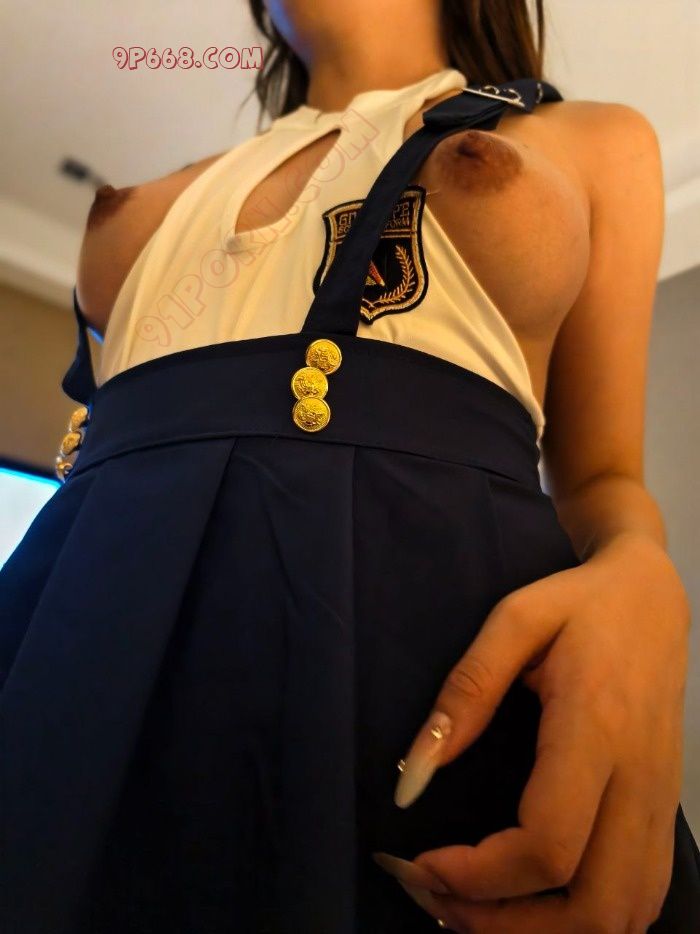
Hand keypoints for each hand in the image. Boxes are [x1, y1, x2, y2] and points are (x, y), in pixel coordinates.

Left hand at [373, 532, 690, 932]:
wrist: (653, 598)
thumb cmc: (579, 605)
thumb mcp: (514, 622)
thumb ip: (464, 693)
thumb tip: (415, 778)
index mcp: (596, 729)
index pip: (549, 842)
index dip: (480, 876)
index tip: (422, 861)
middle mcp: (639, 780)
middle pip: (591, 907)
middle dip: (505, 927)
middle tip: (437, 901)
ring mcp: (660, 802)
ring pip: (620, 918)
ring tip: (475, 911)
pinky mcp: (664, 810)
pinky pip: (640, 900)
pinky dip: (586, 924)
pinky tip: (536, 905)